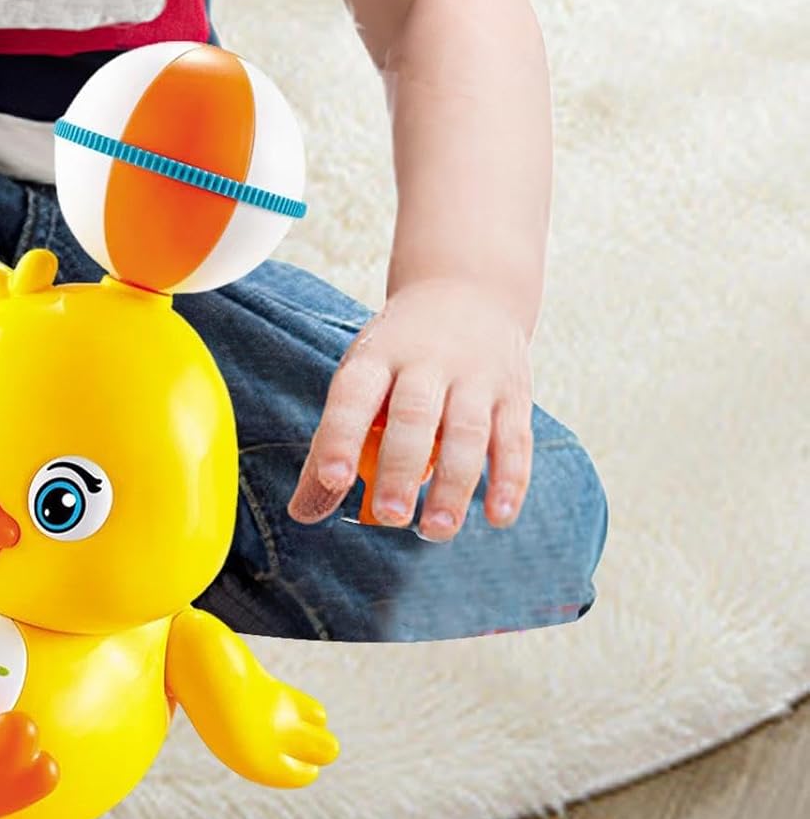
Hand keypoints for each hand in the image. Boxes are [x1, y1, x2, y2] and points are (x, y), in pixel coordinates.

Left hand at [287, 276, 534, 540]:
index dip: (340, 436)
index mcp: (377, 356)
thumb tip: (303, 512)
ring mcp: (476, 376)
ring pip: (468, 432)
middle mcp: (427, 361)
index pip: (354, 395)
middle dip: (401, 468)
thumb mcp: (361, 376)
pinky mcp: (513, 394)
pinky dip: (509, 480)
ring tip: (435, 530)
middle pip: (414, 415)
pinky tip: (497, 517)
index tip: (333, 480)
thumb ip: (333, 443)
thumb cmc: (398, 351)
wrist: (467, 288)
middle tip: (389, 517)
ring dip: (454, 485)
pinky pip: (515, 440)